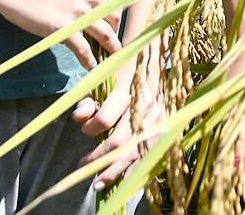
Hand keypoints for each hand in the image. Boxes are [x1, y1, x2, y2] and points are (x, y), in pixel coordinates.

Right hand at [0, 0, 121, 68]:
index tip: (115, 21)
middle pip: (115, 16)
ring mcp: (78, 10)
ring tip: (112, 56)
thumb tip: (108, 2)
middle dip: (115, 29)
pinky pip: (84, 49)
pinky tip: (91, 65)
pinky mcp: (63, 28)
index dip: (118, 11)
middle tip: (110, 38)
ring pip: (106, 34)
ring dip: (111, 47)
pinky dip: (90, 60)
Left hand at [82, 58, 163, 189]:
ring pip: (135, 154)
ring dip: (116, 171)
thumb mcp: (105, 78)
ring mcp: (159, 120)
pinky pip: (151, 155)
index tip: (85, 132)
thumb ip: (89, 99)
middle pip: (120, 142)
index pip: (105, 119)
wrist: (155, 62)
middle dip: (99, 159)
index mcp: (128, 92)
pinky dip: (136, 170)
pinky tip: (124, 179)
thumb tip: (77, 118)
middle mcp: (145, 108)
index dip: (91, 130)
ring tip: (99, 183)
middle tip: (83, 168)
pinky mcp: (167, 129)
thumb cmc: (125, 71)